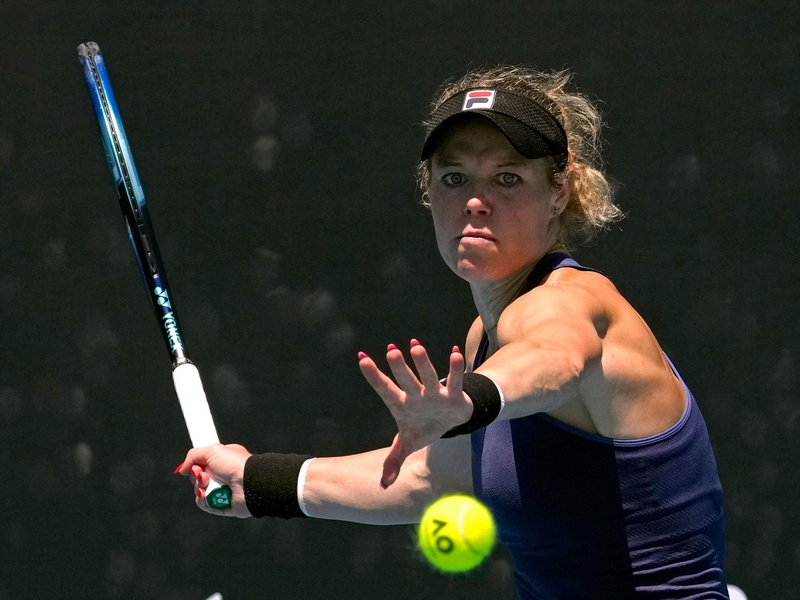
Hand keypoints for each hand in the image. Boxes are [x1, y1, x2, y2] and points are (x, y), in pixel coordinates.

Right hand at [177, 443, 251, 517]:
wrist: (248, 482)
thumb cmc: (235, 464)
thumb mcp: (212, 450)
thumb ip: (193, 456)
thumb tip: (182, 469)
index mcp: (224, 460)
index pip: (203, 463)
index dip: (196, 465)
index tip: (194, 465)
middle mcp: (223, 475)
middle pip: (199, 477)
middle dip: (197, 476)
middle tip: (203, 473)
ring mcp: (223, 490)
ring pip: (200, 491)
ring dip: (200, 487)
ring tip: (208, 483)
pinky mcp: (223, 505)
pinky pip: (205, 504)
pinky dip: (202, 500)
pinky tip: (205, 495)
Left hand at [359, 341, 470, 488]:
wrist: (450, 421)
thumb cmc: (423, 427)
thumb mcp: (407, 445)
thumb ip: (393, 462)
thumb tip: (382, 486)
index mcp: (401, 405)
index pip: (385, 390)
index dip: (374, 377)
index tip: (362, 359)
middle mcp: (416, 395)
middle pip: (406, 381)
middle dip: (399, 368)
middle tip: (391, 350)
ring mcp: (434, 393)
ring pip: (428, 377)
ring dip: (423, 363)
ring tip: (416, 346)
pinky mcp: (454, 395)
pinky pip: (455, 381)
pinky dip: (455, 369)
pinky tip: (454, 352)